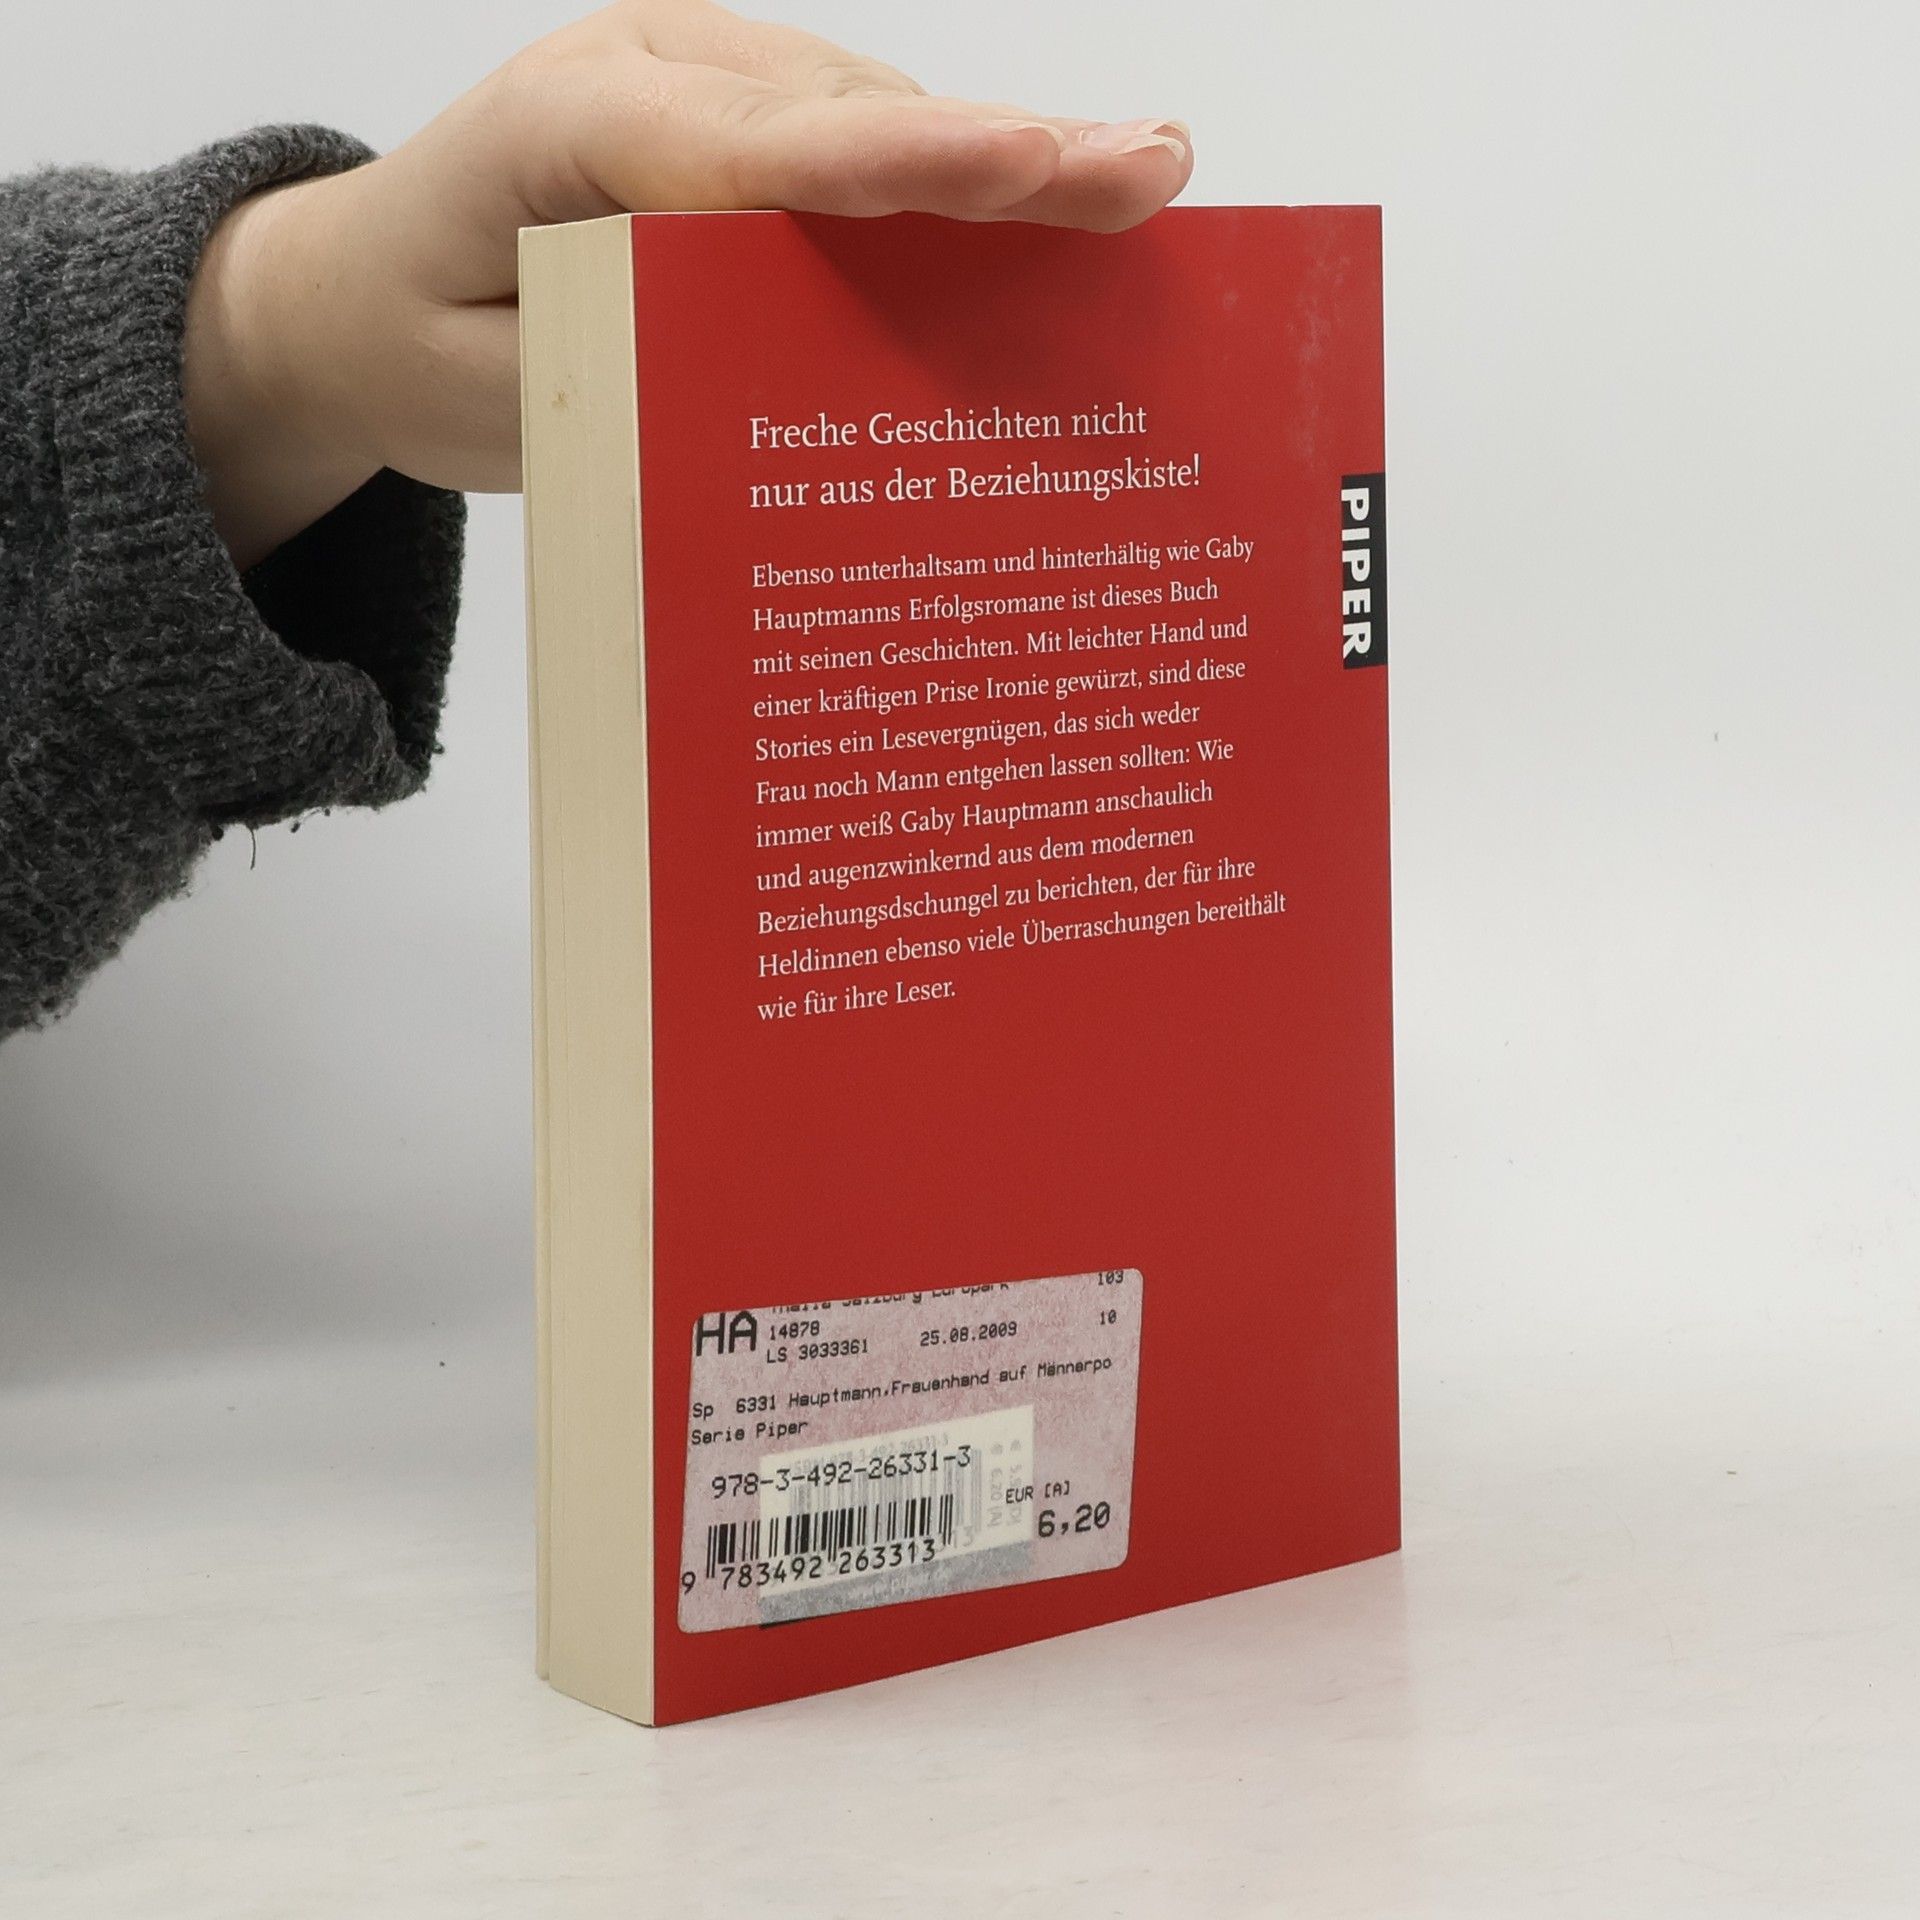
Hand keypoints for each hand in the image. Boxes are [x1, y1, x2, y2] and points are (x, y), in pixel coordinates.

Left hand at [184, 0, 1192, 566]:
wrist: (352, 292)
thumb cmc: (414, 343)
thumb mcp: (497, 396)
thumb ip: (629, 377)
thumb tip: (794, 393)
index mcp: (576, 124)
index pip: (767, 147)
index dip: (910, 162)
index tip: (1031, 166)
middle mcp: (657, 76)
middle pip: (855, 117)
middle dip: (1006, 153)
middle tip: (1153, 172)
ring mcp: (705, 91)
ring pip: (875, 127)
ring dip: (997, 175)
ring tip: (1132, 197)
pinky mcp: (740, 134)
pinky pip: (859, 158)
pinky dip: (946, 201)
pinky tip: (1045, 225)